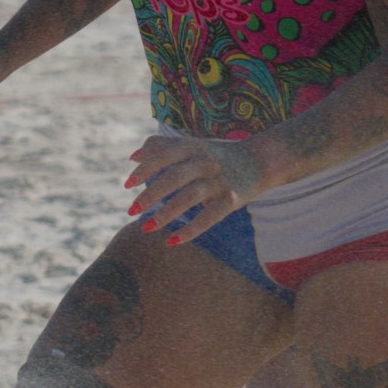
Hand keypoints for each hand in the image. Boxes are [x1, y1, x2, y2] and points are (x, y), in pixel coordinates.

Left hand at [125, 132, 249, 246]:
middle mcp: (205, 162)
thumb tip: (133, 157)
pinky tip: (172, 241)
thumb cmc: (216, 156)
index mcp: (192, 147)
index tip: (127, 185)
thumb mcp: (192, 146)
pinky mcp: (232, 199)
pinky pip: (209, 217)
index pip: (163, 156)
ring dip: (166, 214)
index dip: (144, 170)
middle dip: (150, 195)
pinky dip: (190, 230)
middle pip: (173, 177)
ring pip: (189, 197)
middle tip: (131, 210)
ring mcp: (219, 180)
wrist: (259, 160)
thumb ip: (162, 147)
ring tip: (146, 228)